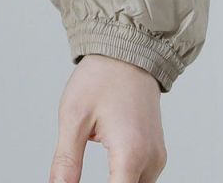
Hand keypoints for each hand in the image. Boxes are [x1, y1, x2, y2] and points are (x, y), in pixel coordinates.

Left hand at [48, 55, 167, 182]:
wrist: (127, 52)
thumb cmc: (100, 78)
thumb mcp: (74, 117)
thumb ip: (66, 161)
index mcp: (130, 153)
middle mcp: (150, 160)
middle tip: (74, 176)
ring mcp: (157, 158)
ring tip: (90, 162)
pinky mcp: (157, 153)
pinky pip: (141, 179)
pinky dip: (123, 178)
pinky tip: (108, 167)